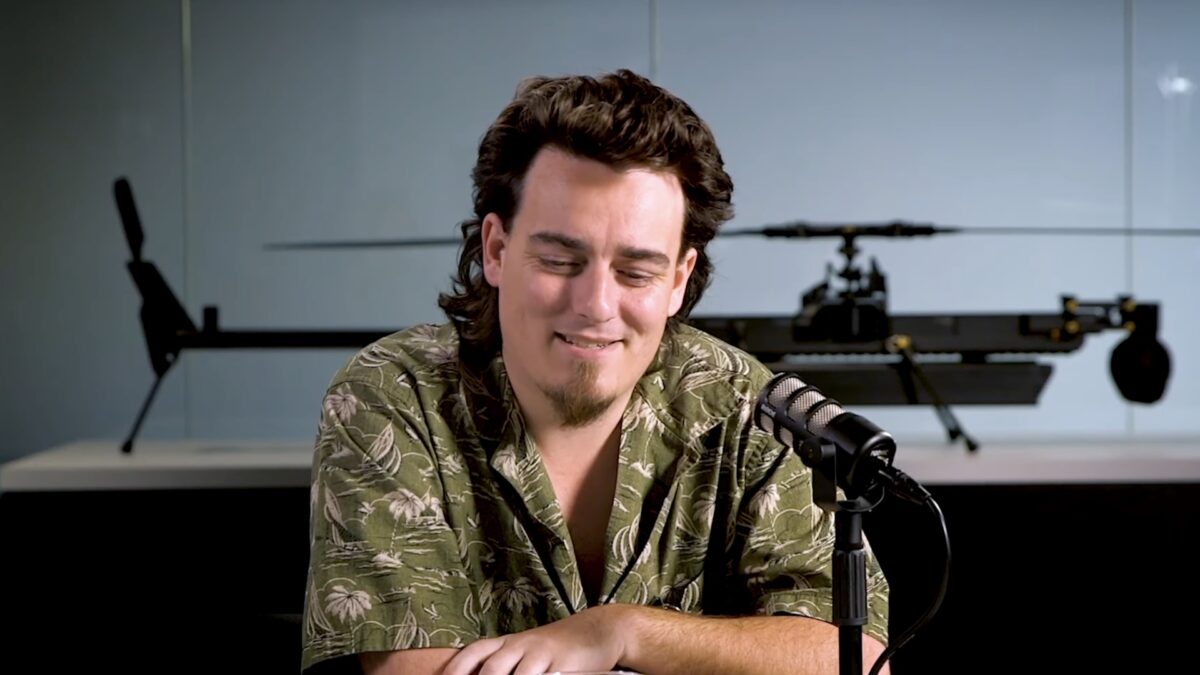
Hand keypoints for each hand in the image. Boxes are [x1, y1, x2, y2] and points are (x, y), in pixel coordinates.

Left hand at [441, 605, 627, 674]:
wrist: (597, 630)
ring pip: (513, 674)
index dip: (454, 669)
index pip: (472, 653)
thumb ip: (502, 663)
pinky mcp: (560, 664)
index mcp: (505, 643)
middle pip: (489, 668)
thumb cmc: (555, 648)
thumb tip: (476, 673)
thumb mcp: (525, 651)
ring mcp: (539, 654)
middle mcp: (519, 645)